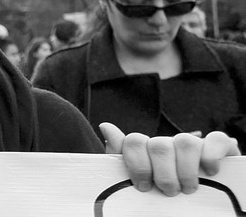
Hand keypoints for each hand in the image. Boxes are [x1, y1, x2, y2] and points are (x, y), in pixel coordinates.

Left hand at [100, 122, 239, 196]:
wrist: (203, 198)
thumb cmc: (166, 187)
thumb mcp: (142, 179)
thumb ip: (123, 156)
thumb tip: (105, 126)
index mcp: (148, 149)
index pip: (134, 141)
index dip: (137, 164)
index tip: (143, 186)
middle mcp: (169, 143)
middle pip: (159, 145)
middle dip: (163, 174)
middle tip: (169, 192)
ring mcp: (193, 143)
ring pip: (185, 141)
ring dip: (186, 171)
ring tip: (188, 189)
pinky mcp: (218, 146)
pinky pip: (216, 139)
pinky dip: (211, 156)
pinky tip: (209, 172)